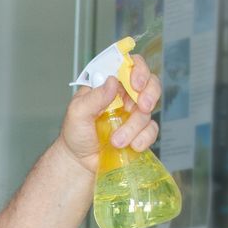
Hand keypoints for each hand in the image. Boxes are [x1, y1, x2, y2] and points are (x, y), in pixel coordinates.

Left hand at [59, 52, 160, 175]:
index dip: (138, 69)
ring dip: (134, 127)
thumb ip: (93, 97)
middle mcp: (124, 96)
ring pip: (149, 110)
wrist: (79, 161)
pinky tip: (132, 146)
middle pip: (149, 82)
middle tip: (143, 107)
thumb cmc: (75, 133)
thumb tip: (112, 81)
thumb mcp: (77, 113)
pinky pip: (151, 130)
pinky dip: (144, 138)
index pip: (129, 66)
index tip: (136, 84)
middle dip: (150, 93)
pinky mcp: (139, 131)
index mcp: (108, 85)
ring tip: (116, 141)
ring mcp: (133, 113)